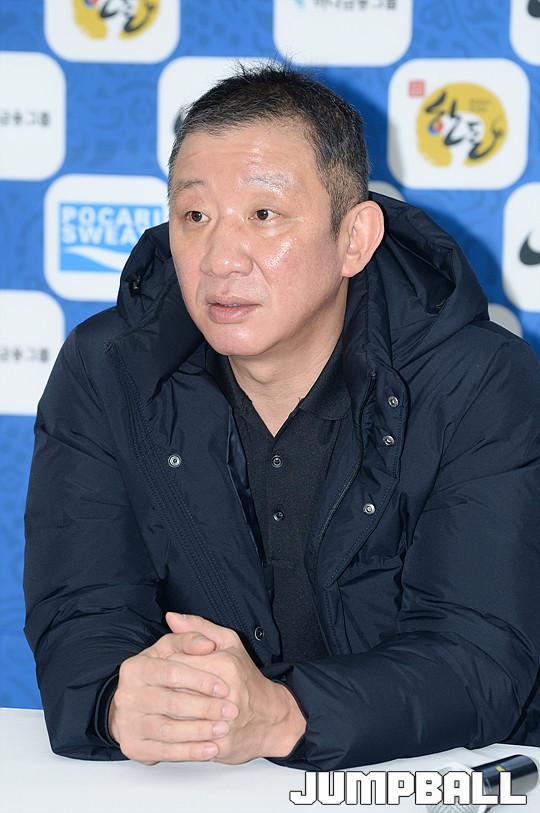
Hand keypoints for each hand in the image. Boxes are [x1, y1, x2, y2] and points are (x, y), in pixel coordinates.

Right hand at [108, 629, 238, 764]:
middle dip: (205, 708)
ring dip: (199, 731)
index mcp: (136, 667)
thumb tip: (206, 643)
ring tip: (223, 729)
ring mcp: (127, 723)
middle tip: (230, 711)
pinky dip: (190, 752)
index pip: (173, 672)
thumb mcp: (175, 649)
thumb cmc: (164, 675)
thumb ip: (191, 638)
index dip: (201, 680)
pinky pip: (165, 752)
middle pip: (172, 703)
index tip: (224, 687)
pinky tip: (210, 749)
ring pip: (169, 730)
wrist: (138, 707)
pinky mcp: (133, 746)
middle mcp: (127, 695)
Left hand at [164, 612, 306, 763]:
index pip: (176, 662)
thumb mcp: (229, 643)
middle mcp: (224, 692)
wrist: (271, 717)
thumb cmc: (246, 678)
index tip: (158, 669)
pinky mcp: (220, 744)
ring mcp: (222, 720)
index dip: (161, 666)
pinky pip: (187, 740)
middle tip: (155, 689)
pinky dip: (174, 735)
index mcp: (224, 664)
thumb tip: (171, 617)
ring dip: (164, 713)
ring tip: (160, 708)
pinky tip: (169, 728)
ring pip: (176, 717)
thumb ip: (198, 628)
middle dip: (160, 690)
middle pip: (174, 689)